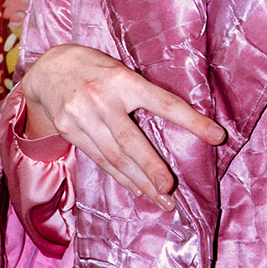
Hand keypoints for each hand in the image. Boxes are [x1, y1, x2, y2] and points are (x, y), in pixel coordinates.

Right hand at [21, 44, 224, 210]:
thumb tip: (177, 122)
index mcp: (124, 80)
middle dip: (151, 168)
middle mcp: (102, 99)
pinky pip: (99, 159)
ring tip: (161, 200)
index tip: (217, 136)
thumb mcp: (121, 69)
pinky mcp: (69, 130)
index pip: (164, 103)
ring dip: (139, 181)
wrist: (49, 68)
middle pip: (130, 141)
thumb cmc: (96, 68)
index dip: (192, 120)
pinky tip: (136, 189)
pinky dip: (119, 176)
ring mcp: (82, 117)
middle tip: (170, 189)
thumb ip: (142, 92)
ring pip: (114, 156)